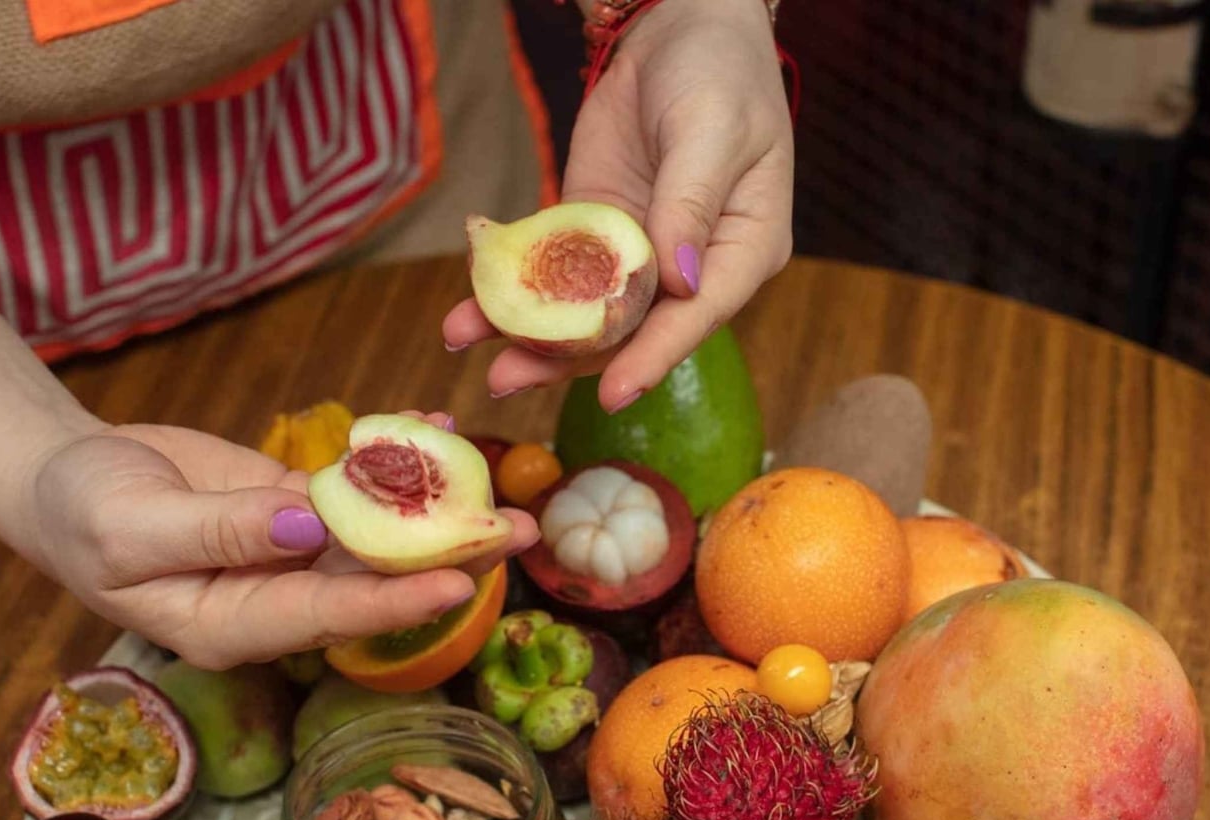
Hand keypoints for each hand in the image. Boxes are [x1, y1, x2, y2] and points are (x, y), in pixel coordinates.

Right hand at [27, 413, 537, 668]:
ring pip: (374, 538)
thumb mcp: (132, 526)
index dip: (392, 602)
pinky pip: (354, 490)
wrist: (67, 475)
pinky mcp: (296, 509)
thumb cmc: (80, 512)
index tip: (456, 583)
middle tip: (521, 535)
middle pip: (370, 585)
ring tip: (505, 487)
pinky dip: (395, 461)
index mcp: (229, 626)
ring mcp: (290, 554)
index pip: (323, 618)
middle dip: (445, 561)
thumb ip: (219, 533)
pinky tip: (440, 429)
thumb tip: (307, 528)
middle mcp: (274, 599)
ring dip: (438, 512)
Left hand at [443, 0, 792, 410]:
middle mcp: (688, 268)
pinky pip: (551, 269)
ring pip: (583, 311)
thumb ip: (691, 202)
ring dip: (528, 332)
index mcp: (741, 251)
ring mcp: (636, 254)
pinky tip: (468, 307)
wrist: (681, 26)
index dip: (652, 357)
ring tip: (471, 348)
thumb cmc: (720, 74)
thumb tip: (676, 282)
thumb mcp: (714, 130)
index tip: (612, 393)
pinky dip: (512, 287)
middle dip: (567, 357)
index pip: (696, 317)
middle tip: (505, 379)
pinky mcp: (592, 230)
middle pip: (629, 327)